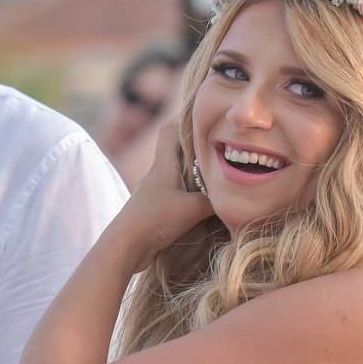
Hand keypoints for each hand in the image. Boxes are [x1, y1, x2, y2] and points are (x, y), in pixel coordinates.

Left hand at [111, 119, 215, 269]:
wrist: (125, 247)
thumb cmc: (156, 219)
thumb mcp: (193, 208)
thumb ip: (215, 200)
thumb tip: (237, 198)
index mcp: (163, 165)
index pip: (170, 131)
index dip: (184, 120)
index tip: (203, 116)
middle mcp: (158, 176)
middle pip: (177, 153)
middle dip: (197, 149)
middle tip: (220, 148)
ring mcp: (155, 195)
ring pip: (178, 177)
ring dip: (195, 176)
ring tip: (218, 177)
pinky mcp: (155, 213)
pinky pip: (177, 197)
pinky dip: (190, 197)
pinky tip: (205, 206)